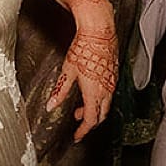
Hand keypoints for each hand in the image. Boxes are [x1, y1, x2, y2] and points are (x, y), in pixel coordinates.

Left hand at [47, 0, 117, 141]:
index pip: (90, 120)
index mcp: (94, 92)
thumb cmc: (84, 47)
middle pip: (100, 115)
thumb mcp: (67, 71)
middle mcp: (106, 89)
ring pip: (106, 104)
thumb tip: (51, 105)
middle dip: (89, 122)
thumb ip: (60, 90)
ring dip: (94, 110)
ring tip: (80, 107)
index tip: (76, 136)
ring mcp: (112, 81)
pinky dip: (100, 99)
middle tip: (78, 124)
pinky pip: (109, 93)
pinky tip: (90, 92)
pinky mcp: (114, 73)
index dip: (83, 131)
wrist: (99, 30)